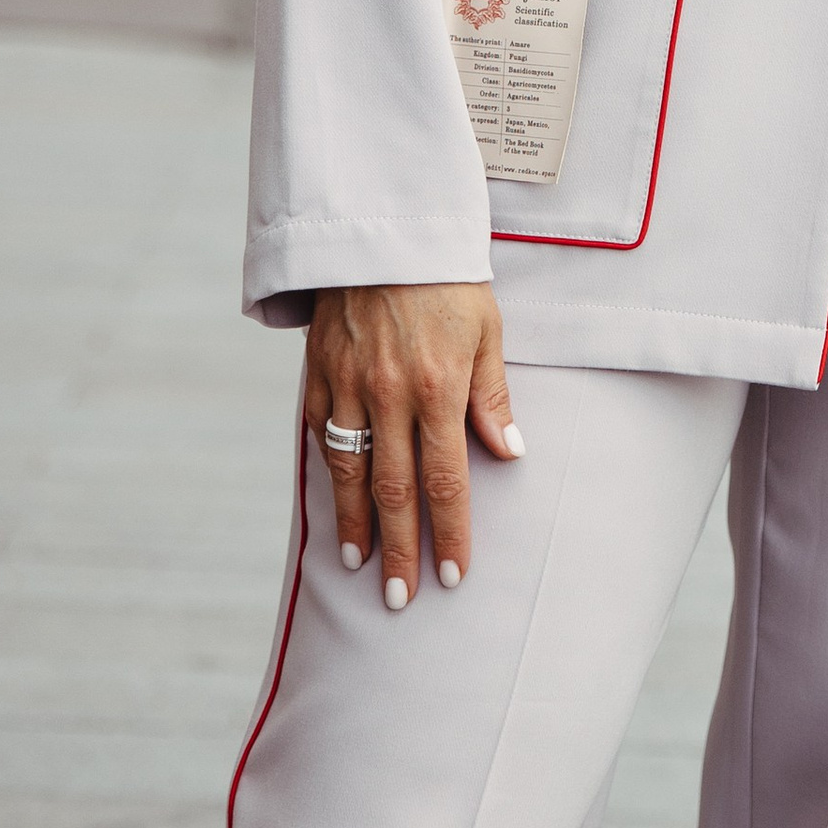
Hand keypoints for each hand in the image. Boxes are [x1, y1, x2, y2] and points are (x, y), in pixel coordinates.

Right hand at [303, 284, 520, 608]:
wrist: (384, 228)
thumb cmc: (447, 279)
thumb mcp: (486, 330)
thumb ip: (492, 395)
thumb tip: (509, 452)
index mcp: (438, 387)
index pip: (446, 479)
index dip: (450, 532)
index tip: (453, 575)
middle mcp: (389, 394)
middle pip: (394, 491)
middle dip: (400, 551)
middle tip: (400, 599)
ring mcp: (347, 385)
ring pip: (348, 472)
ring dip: (355, 525)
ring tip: (360, 566)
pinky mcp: (318, 373)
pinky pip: (319, 433)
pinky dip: (325, 473)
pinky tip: (332, 504)